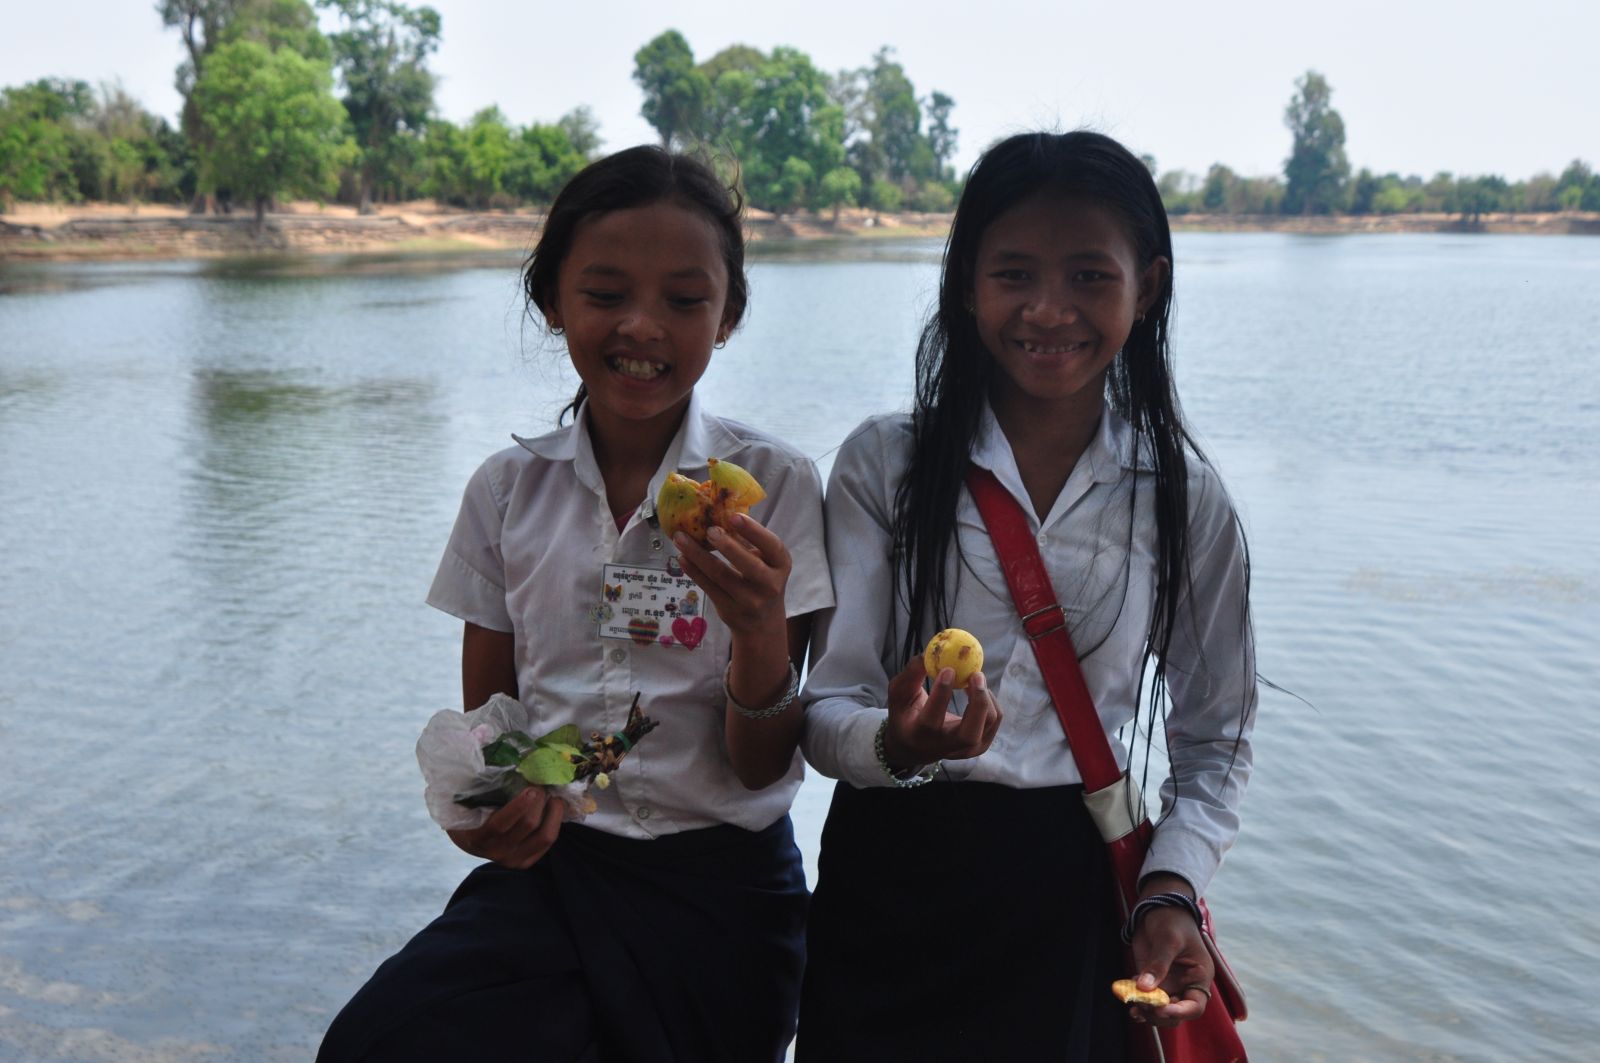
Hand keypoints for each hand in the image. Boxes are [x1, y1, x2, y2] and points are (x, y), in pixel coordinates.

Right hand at [446, 785, 563, 869]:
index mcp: (478, 837)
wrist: (470, 840)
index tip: (531, 787)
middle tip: (541, 785)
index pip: (500, 824)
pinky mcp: (526, 861)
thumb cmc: (469, 813)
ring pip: (544, 836)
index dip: (518, 805)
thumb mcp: (467, 801)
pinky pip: (548, 842)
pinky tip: (553, 809)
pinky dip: (554, 822)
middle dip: (539, 801)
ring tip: (553, 796)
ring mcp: (513, 860)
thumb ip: (479, 783)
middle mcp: (496, 852)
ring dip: (553, 812)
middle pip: (528, 825)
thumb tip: (495, 749)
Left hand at [672, 514, 789, 640]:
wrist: (762, 621)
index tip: (733, 515)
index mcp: (781, 564)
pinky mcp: (730, 610)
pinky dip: (693, 571)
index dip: (753, 530)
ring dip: (698, 555)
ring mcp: (750, 601)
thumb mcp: (764, 561)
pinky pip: (709, 587)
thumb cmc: (761, 579)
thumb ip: (747, 541)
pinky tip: (682, 558)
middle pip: (747, 564)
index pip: (772, 545)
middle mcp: (770, 584)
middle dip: (726, 545)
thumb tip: (719, 513)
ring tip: (681, 539)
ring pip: (721, 575)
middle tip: (708, 530)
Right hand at [880, 656, 1001, 768]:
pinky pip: (994, 718)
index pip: (932, 720)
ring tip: (972, 678)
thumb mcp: (899, 694)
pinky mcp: (981, 744)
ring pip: (988, 723)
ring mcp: (966, 750)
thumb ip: (911, 674)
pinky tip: (976, 690)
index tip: (949, 669)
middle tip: (976, 674)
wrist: (915, 745)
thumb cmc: (906, 714)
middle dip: (978, 702)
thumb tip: (927, 654)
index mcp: (920, 736)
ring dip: (984, 695)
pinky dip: (989, 699)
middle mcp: (944, 747)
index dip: (942, 694)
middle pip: (969, 733)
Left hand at [1127, 906, 1214, 1027]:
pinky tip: (1128, 998)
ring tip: (1132, 1005)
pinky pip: (1146, 999)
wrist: (1158, 907)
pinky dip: (1137, 1003)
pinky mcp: (1152, 980)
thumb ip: (1158, 964)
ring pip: (1159, 1010)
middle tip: (1140, 1004)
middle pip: (1176, 1013)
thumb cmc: (1172, 920)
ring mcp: (1168, 984)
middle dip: (1158, 1013)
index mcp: (1199, 977)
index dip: (1179, 1012)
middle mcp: (1185, 985)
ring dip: (1146, 1011)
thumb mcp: (1168, 939)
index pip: (1195, 1006)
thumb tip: (1144, 987)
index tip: (1160, 1008)